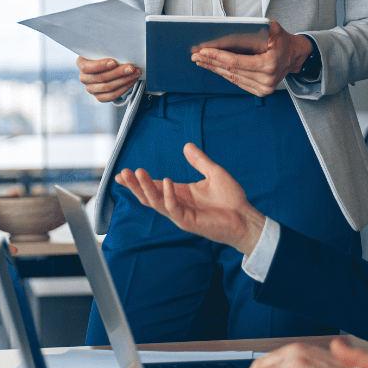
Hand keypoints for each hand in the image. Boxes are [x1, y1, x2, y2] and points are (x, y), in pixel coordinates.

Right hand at [77, 55, 140, 102]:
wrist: (106, 65)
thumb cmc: (105, 55)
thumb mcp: (102, 49)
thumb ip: (107, 50)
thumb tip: (120, 49)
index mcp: (81, 64)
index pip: (87, 67)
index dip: (101, 65)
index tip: (114, 62)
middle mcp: (84, 78)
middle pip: (101, 78)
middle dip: (118, 72)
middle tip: (131, 67)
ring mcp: (91, 89)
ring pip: (108, 87)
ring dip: (124, 80)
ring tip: (135, 73)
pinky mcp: (99, 97)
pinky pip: (112, 95)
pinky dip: (124, 88)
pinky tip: (132, 81)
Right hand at [115, 142, 265, 253]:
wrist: (245, 217)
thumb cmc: (232, 199)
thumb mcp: (214, 173)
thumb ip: (199, 161)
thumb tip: (187, 145)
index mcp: (180, 193)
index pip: (154, 186)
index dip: (139, 180)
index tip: (124, 171)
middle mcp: (177, 204)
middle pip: (148, 196)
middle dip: (135, 185)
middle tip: (122, 173)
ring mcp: (181, 214)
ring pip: (155, 202)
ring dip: (145, 188)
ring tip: (137, 173)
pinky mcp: (188, 222)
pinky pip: (173, 208)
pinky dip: (167, 195)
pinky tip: (166, 182)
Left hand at [191, 19, 311, 96]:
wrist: (294, 56)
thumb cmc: (282, 41)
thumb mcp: (274, 29)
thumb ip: (257, 28)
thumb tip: (234, 29)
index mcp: (269, 64)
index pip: (236, 62)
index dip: (218, 56)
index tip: (203, 50)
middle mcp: (267, 79)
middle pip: (231, 71)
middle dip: (211, 62)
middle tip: (196, 55)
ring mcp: (264, 88)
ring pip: (232, 78)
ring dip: (214, 68)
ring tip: (200, 61)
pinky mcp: (260, 91)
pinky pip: (237, 82)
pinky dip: (224, 74)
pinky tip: (213, 67)